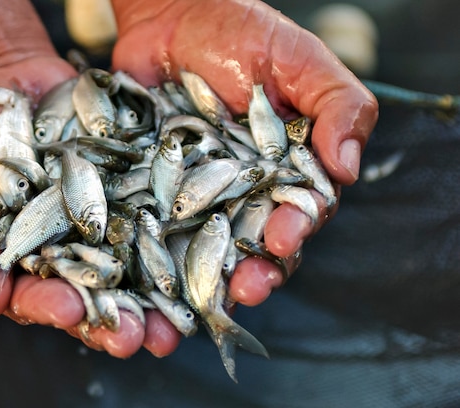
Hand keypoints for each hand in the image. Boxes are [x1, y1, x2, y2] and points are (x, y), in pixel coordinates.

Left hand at [111, 0, 377, 303]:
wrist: (170, 17)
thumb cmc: (241, 32)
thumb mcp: (298, 60)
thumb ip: (338, 106)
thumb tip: (347, 167)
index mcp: (284, 168)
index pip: (299, 211)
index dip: (295, 229)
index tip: (285, 239)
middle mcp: (243, 190)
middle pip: (253, 243)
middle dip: (255, 270)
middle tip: (247, 289)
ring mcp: (195, 193)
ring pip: (205, 248)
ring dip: (206, 278)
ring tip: (204, 299)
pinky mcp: (154, 189)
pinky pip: (155, 228)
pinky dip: (154, 255)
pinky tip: (151, 278)